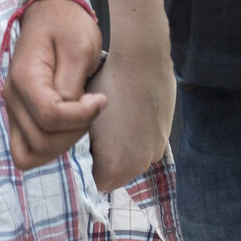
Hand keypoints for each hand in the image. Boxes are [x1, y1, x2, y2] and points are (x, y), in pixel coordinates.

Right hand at [2, 0, 107, 170]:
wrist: (50, 12)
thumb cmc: (67, 26)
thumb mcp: (80, 48)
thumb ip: (72, 84)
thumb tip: (71, 112)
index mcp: (25, 78)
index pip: (50, 117)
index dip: (81, 116)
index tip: (100, 99)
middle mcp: (12, 97)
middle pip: (40, 141)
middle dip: (74, 132)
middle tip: (91, 107)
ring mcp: (12, 108)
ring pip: (30, 153)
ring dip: (61, 144)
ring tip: (80, 118)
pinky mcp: (19, 114)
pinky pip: (27, 147)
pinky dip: (48, 146)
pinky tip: (68, 126)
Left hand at [85, 33, 174, 191]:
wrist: (142, 59)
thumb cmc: (106, 85)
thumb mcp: (82, 117)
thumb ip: (78, 145)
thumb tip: (76, 154)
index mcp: (113, 166)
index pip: (92, 182)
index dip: (84, 163)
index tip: (81, 142)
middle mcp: (136, 166)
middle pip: (113, 175)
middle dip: (102, 159)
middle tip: (95, 130)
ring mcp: (154, 153)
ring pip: (129, 162)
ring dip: (120, 149)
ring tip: (113, 120)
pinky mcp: (164, 139)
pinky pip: (143, 148)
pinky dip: (135, 138)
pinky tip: (127, 115)